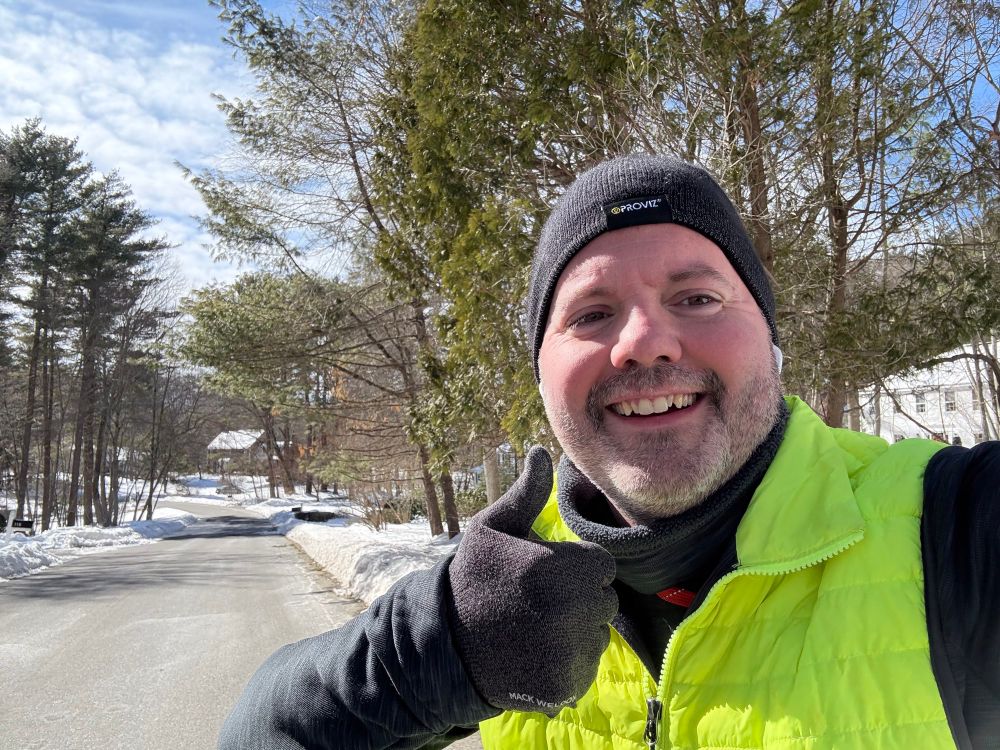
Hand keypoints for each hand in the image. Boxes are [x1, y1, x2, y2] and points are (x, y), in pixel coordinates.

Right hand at [447, 446, 617, 714]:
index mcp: (560, 568)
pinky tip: (535, 654)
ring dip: (577, 630)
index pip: (601, 565)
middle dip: (579, 598)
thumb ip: (527, 493)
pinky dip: (569, 663)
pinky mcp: (567, 685)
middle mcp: (573, 611)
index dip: (574, 567)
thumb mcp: (493, 529)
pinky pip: (586, 667)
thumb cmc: (472, 579)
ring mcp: (571, 652)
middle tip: (537, 601)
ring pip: (598, 634)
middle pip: (604, 600)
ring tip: (534, 628)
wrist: (444, 645)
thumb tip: (541, 451)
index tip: (544, 573)